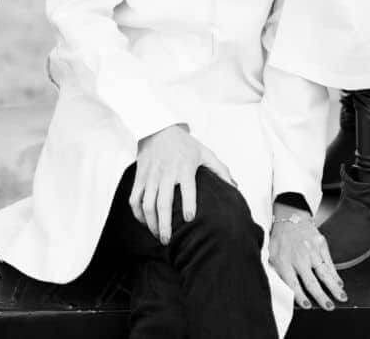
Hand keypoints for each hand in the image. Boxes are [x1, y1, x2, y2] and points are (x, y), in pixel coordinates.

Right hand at [130, 125, 234, 244]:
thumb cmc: (184, 143)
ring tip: (158, 235)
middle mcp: (166, 173)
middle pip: (163, 202)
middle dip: (164, 224)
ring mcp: (151, 176)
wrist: (158, 128)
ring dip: (151, 223)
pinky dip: (138, 213)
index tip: (190, 218)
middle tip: (168, 240)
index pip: (187, 188)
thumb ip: (220, 170)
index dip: (188, 203)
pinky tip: (145, 222)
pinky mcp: (140, 177)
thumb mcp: (204, 152)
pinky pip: (135, 198)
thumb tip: (234, 187)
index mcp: (185, 168)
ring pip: (147, 204)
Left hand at [269, 210, 346, 310]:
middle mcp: (299, 256)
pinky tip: (339, 282)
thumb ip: (276, 272)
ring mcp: (311, 250)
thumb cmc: (280, 238)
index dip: (300, 296)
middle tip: (329, 307)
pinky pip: (329, 262)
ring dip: (334, 287)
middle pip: (311, 281)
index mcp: (284, 260)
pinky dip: (335, 273)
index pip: (293, 283)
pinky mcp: (320, 243)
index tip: (308, 306)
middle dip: (321, 296)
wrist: (289, 215)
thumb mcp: (271, 254)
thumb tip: (281, 290)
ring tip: (342, 297)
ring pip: (324, 273)